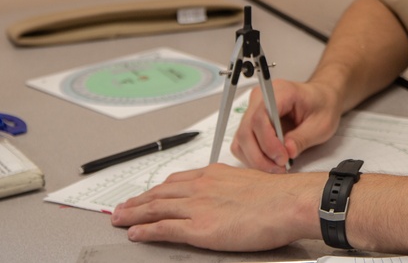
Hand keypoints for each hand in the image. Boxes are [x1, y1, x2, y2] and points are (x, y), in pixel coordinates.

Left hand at [111, 163, 323, 250]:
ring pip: (155, 209)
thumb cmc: (278, 196)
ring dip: (133, 214)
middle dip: (137, 201)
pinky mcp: (199, 227)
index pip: (176, 181)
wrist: (288, 202)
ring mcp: (198, 206)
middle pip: (159, 193)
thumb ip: (231, 188)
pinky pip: (163, 229)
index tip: (146, 194)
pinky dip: (145, 231)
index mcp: (214, 174)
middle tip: (121, 208)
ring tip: (118, 219)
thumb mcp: (249, 182)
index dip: (157, 190)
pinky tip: (134, 233)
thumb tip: (228, 198)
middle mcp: (201, 186)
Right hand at [233, 79, 341, 171]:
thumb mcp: (321, 124)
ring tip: (276, 166)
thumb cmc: (322, 105)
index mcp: (280, 91)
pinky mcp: (251, 122)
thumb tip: (287, 151)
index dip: (268, 142)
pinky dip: (252, 156)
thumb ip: (303, 138)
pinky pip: (242, 143)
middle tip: (280, 167)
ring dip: (255, 159)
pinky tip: (269, 161)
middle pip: (246, 130)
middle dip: (261, 155)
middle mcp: (261, 98)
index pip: (260, 117)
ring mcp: (253, 109)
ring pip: (241, 140)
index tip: (282, 158)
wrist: (321, 99)